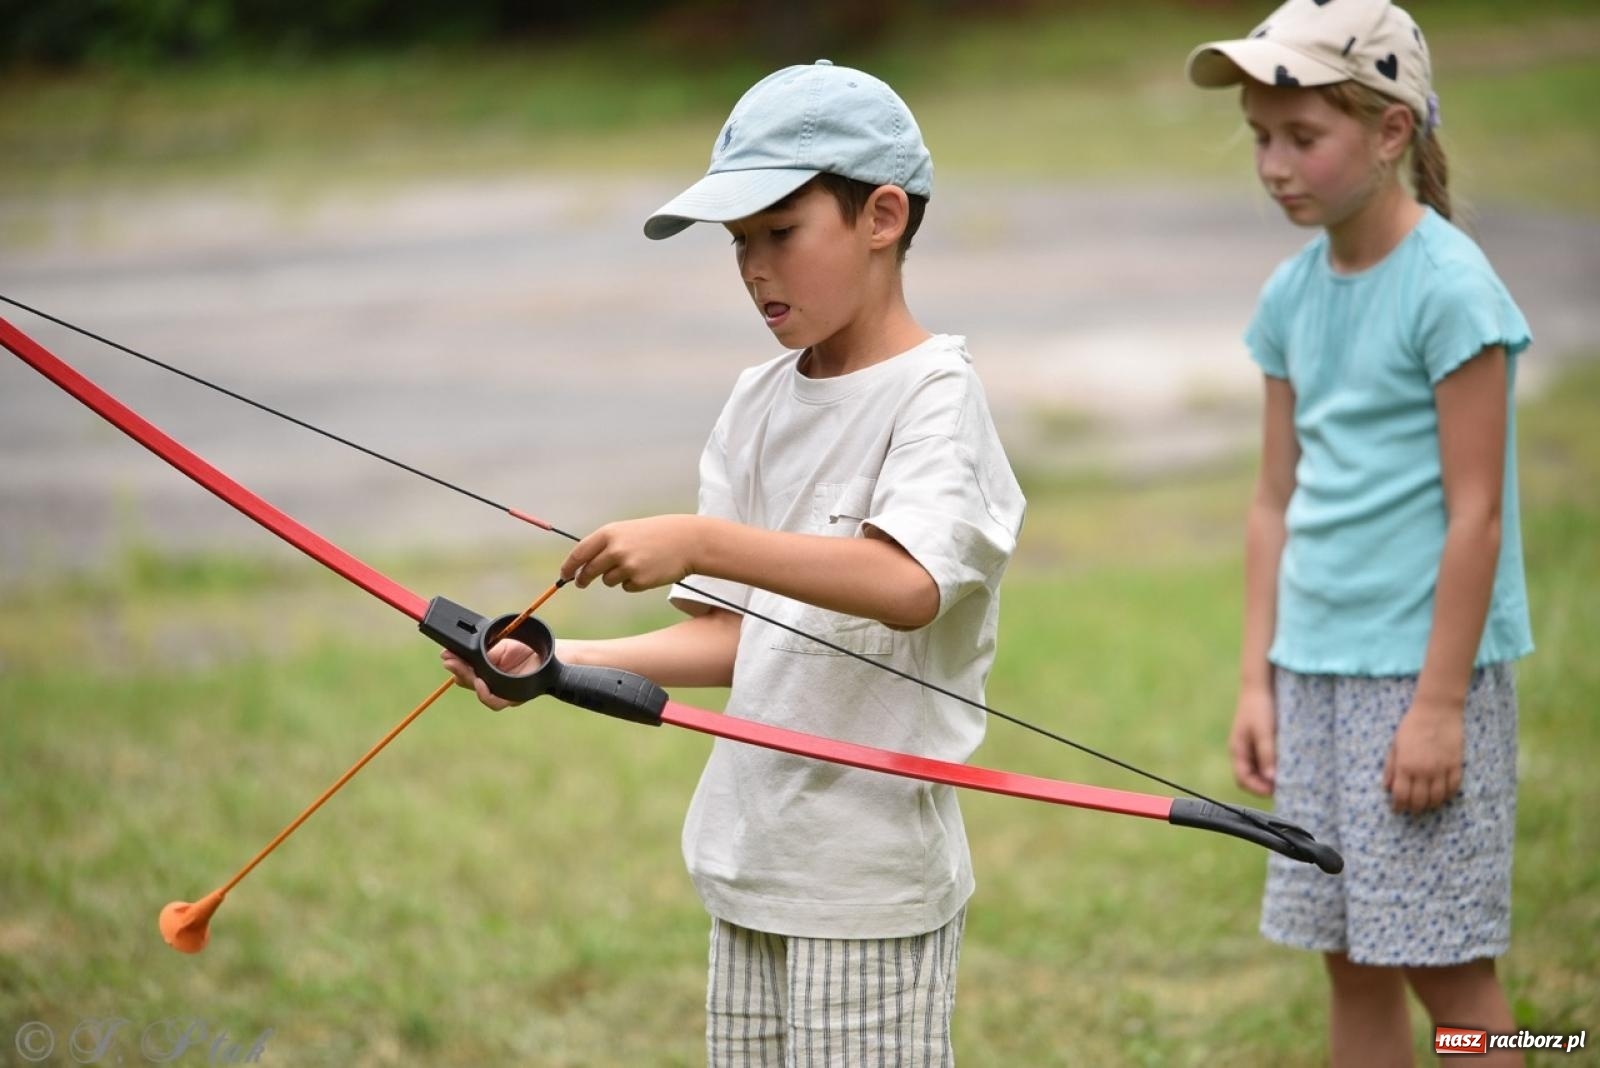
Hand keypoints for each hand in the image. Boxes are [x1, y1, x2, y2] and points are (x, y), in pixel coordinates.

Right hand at [439, 638, 538, 711]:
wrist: (550, 652)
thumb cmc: (528, 646)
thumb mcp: (500, 644)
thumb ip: (483, 650)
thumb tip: (460, 649)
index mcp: (486, 666)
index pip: (465, 669)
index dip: (455, 663)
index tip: (445, 655)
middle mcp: (491, 680)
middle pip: (467, 681)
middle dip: (457, 670)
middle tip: (449, 661)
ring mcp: (501, 691)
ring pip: (478, 692)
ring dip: (468, 681)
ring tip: (463, 671)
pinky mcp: (512, 698)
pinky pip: (495, 702)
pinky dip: (485, 694)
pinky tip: (481, 684)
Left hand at [563, 515, 706, 591]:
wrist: (688, 541)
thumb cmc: (656, 535)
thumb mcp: (628, 531)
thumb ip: (606, 544)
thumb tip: (583, 564)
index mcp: (610, 533)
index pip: (580, 553)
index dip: (569, 566)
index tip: (564, 574)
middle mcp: (615, 549)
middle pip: (589, 571)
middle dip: (583, 579)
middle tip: (582, 583)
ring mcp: (627, 566)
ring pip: (608, 581)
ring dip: (616, 577)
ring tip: (637, 564)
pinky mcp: (639, 580)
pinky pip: (626, 587)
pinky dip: (634, 582)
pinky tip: (649, 570)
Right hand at [1229, 686, 1276, 795]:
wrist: (1260, 685)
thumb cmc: (1259, 707)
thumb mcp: (1265, 732)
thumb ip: (1267, 755)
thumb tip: (1271, 780)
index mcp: (1237, 750)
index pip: (1243, 779)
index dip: (1257, 789)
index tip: (1276, 791)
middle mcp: (1242, 751)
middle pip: (1251, 777)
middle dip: (1265, 785)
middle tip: (1285, 787)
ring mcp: (1251, 745)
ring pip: (1259, 769)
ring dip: (1271, 775)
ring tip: (1288, 776)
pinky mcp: (1260, 740)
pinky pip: (1265, 759)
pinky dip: (1274, 765)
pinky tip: (1287, 763)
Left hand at [1384, 697, 1463, 812]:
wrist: (1437, 711)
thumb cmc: (1411, 726)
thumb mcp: (1395, 745)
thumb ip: (1391, 768)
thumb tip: (1388, 788)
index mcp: (1405, 766)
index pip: (1401, 795)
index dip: (1399, 806)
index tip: (1397, 808)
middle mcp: (1424, 771)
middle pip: (1420, 801)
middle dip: (1414, 808)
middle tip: (1412, 808)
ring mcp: (1442, 769)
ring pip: (1438, 798)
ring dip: (1431, 805)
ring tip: (1426, 804)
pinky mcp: (1456, 765)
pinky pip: (1453, 788)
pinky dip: (1447, 796)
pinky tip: (1442, 796)